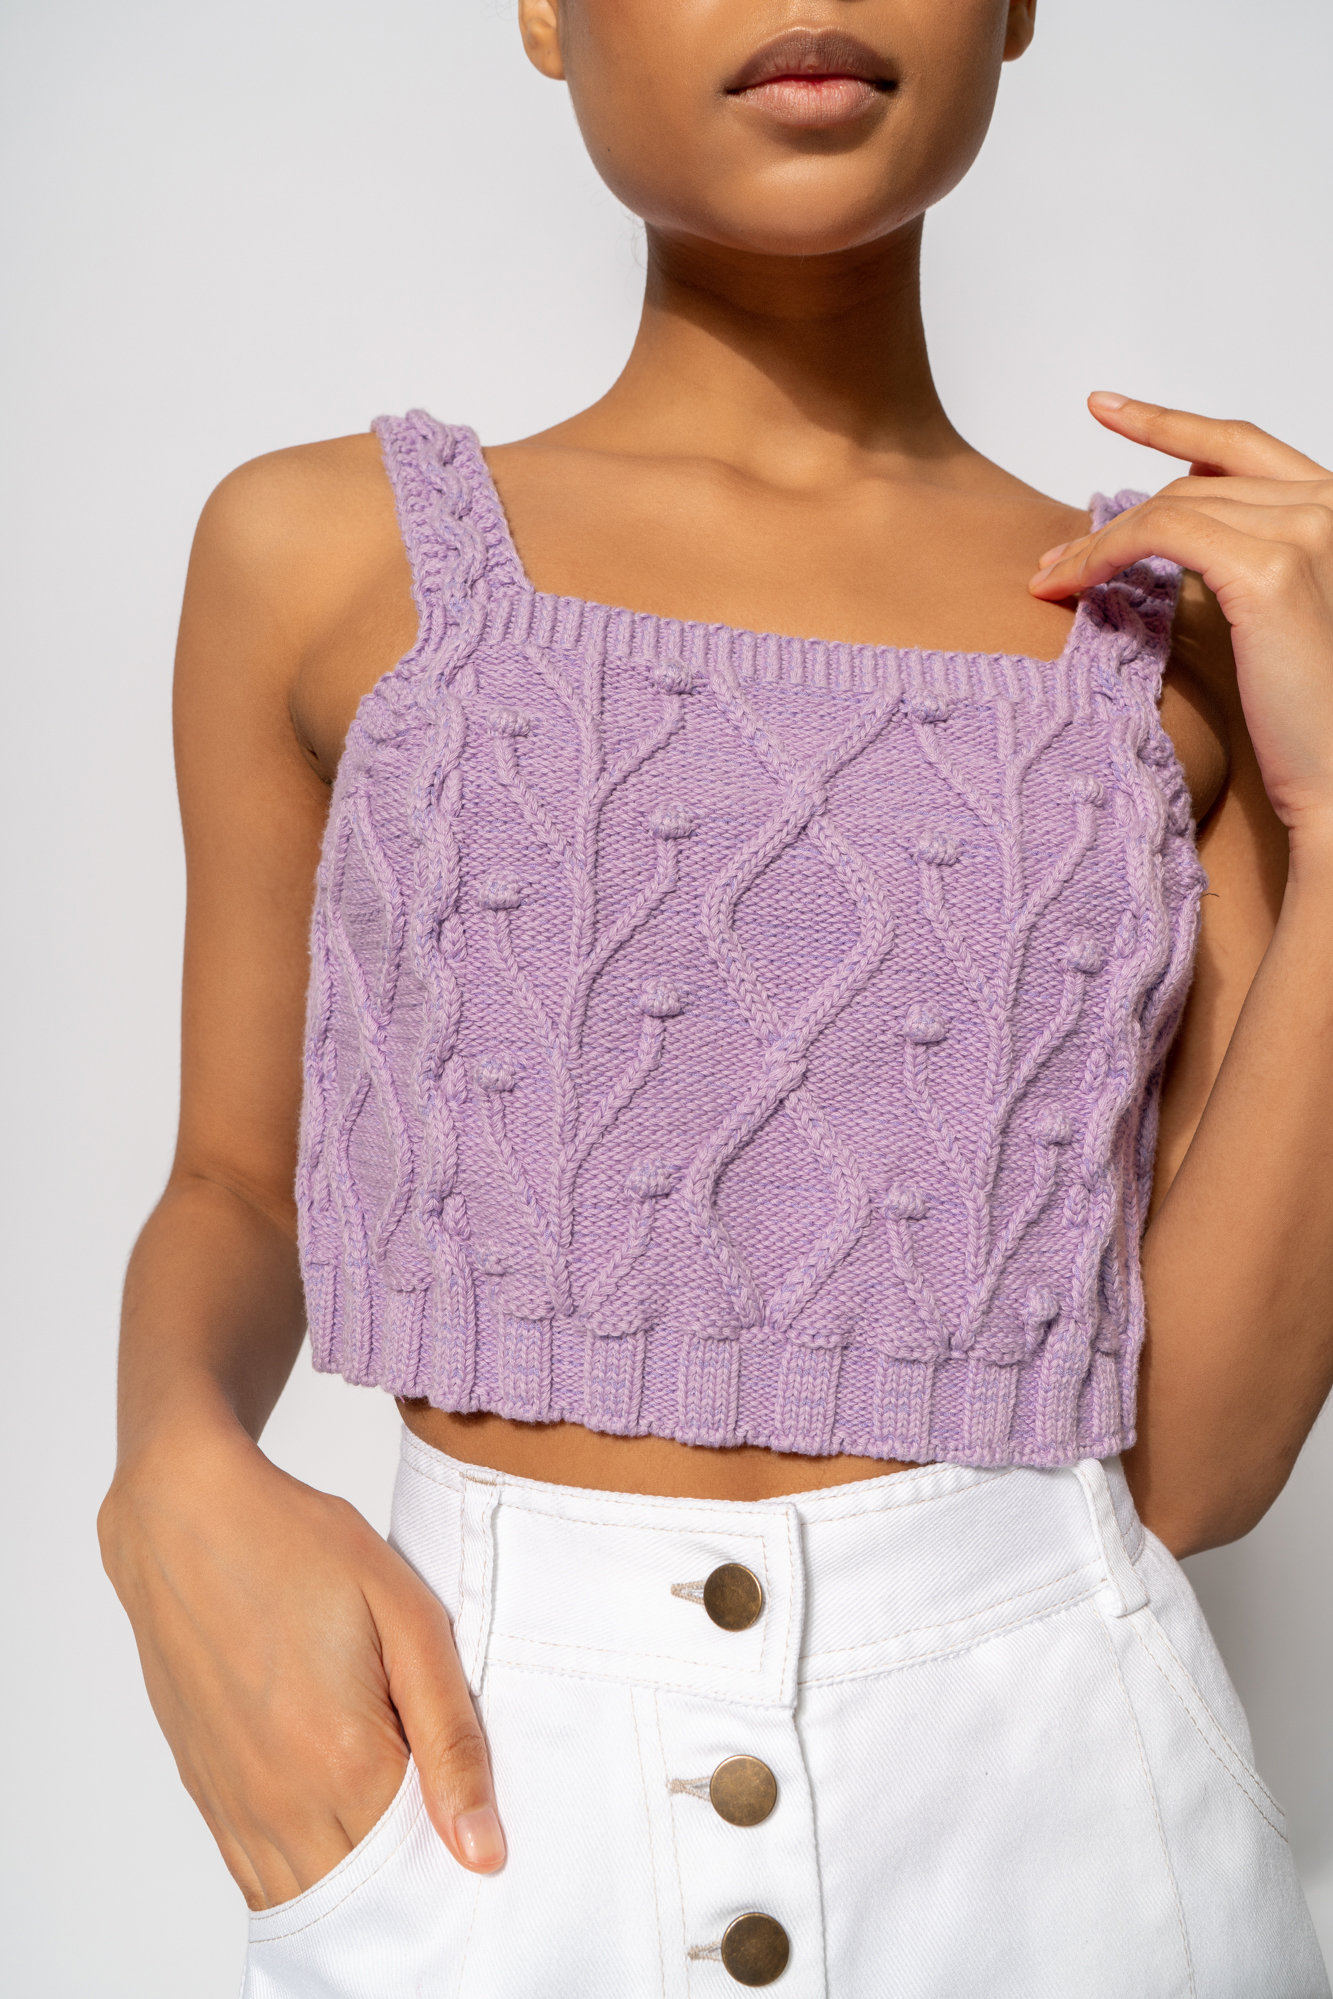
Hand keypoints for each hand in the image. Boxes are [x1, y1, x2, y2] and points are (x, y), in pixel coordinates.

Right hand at [98, 1418, 504, 1908]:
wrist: (187, 1515)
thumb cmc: (303, 1548)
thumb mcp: (409, 1619)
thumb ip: (452, 1740)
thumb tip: (483, 1852)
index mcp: (342, 1762)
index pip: (417, 1877)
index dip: (458, 1868)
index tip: (486, 1840)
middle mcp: (279, 1802)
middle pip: (362, 1904)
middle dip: (412, 1891)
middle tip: (449, 1842)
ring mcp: (233, 1804)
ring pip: (305, 1902)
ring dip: (357, 1890)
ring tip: (399, 1836)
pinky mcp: (205, 1791)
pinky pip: (256, 1875)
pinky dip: (304, 1873)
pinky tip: (340, 1830)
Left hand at [1030, 395, 1332, 850]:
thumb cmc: (1305, 713)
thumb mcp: (1270, 614)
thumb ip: (1237, 557)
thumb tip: (1166, 529)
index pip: (1242, 446)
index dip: (1171, 425)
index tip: (1106, 407)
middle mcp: (1329, 504)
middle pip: (1196, 483)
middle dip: (1117, 513)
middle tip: (1056, 550)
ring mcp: (1305, 530)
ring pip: (1169, 508)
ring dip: (1098, 543)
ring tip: (1051, 577)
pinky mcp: (1268, 569)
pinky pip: (1161, 535)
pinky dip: (1106, 553)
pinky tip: (1071, 582)